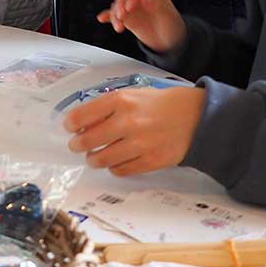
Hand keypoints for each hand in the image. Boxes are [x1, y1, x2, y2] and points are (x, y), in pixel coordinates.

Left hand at [63, 87, 205, 175]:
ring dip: (94, 159)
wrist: (195, 117)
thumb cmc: (161, 104)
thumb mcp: (133, 95)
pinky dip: (114, 168)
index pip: (84, 114)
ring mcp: (140, 143)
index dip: (71, 123)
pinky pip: (122, 170)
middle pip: (89, 140)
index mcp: (121, 100)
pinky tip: (114, 162)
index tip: (69, 127)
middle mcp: (128, 122)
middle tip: (76, 146)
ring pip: (103, 159)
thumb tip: (83, 124)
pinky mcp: (151, 161)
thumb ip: (109, 107)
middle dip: (77, 145)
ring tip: (93, 157)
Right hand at [96, 0, 187, 53]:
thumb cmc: (173, 27)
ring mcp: (133, 9)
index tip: (129, 8)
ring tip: (119, 27)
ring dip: (115, 15)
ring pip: (118, 7)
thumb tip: (146, 1)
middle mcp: (140, 0)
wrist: (171, 42)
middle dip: (120, 5)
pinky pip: (115, 16)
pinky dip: (108, 17)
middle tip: (121, 16)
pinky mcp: (128, 19)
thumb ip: (157, 6)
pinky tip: (102, 18)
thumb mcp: (169, 16)